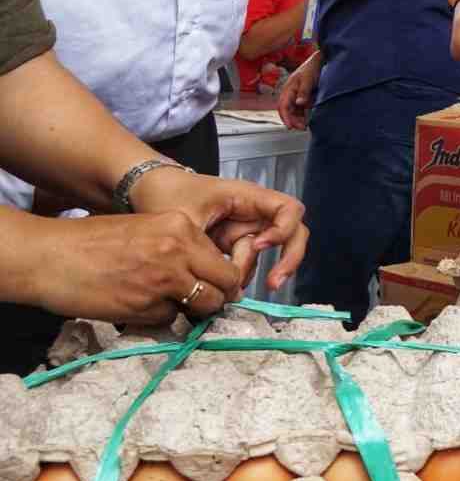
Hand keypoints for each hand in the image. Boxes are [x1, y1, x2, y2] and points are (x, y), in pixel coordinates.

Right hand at [28, 212, 243, 325]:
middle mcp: (178, 250)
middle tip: (207, 302)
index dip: (221, 275)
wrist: (49, 256)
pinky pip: (170, 319)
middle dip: (220, 295)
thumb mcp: (144, 228)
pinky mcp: (145, 306)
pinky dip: (161, 318)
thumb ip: (177, 245)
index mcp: (180, 226)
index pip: (223, 258)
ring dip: (195, 310)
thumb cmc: (91, 241)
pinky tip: (139, 307)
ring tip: (172, 304)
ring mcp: (164, 280)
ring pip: (205, 304)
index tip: (215, 284)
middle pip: (225, 282)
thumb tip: (203, 269)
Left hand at [129, 166, 309, 294]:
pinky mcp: (232, 243)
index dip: (283, 229)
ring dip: (251, 272)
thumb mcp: (185, 218)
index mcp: (248, 196)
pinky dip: (238, 276)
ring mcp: (244, 228)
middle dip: (287, 259)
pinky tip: (222, 287)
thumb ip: (207, 248)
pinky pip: (245, 262)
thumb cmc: (166, 193)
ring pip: (265, 255)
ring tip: (228, 289)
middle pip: (291, 233)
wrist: (146, 191)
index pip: (288, 209)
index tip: (260, 246)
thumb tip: (226, 278)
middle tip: (274, 283)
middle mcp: (252, 212)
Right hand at [277, 54, 321, 129]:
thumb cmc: (313, 67)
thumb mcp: (308, 79)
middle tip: (302, 128)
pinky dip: (304, 114)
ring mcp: (297, 95)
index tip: (290, 127)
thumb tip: (299, 103)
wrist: (321, 60)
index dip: (285, 117)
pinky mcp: (304, 96)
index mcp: (288, 88)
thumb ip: (303, 91)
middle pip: (287, 110)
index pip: (283, 106)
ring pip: (294, 111)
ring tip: (306, 125)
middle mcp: (291, 93)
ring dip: (298, 119)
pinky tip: (309, 119)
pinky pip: (301, 108)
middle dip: (293, 120)